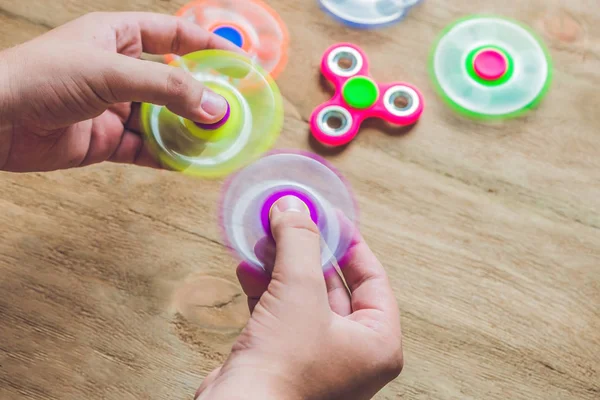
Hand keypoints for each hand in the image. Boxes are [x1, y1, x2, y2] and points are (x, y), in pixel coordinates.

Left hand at [0, 12, 240, 171]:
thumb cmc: (41, 77)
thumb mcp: (111, 72)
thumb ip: (167, 89)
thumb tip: (213, 107)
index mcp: (119, 37)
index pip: (175, 36)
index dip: (209, 47)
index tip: (240, 64)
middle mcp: (120, 71)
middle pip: (175, 82)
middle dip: (203, 98)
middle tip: (234, 113)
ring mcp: (115, 108)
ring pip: (164, 120)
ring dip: (189, 131)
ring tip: (218, 142)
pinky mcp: (107, 141)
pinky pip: (146, 149)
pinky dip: (168, 156)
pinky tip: (190, 162)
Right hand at [196, 196, 402, 399]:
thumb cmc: (284, 365)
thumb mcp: (299, 290)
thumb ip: (300, 242)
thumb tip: (294, 204)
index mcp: (377, 342)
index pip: (372, 279)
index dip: (349, 242)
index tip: (328, 215)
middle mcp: (352, 353)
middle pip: (334, 285)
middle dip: (307, 250)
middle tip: (290, 221)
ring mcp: (317, 358)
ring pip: (303, 297)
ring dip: (281, 266)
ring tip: (262, 240)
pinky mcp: (284, 361)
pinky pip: (280, 314)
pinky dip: (264, 289)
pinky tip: (246, 267)